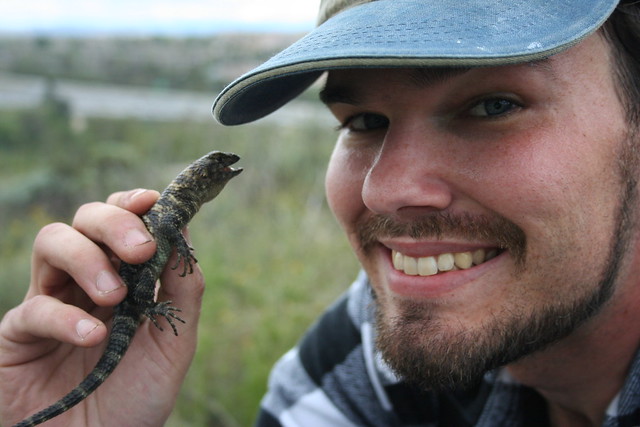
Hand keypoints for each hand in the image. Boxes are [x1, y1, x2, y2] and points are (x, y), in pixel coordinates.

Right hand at [0, 189, 204, 426]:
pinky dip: (65, 317)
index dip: (133, 205)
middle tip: (140, 250)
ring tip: (114, 297)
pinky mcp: (18, 334)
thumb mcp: (173, 345)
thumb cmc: (135, 399)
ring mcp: (50, 303)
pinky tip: (92, 338)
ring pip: (53, 242)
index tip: (152, 202)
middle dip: (114, 223)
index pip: (123, 223)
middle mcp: (86, 283)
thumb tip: (185, 234)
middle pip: (86, 219)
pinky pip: (34, 308)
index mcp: (126, 279)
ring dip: (87, 259)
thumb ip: (181, 293)